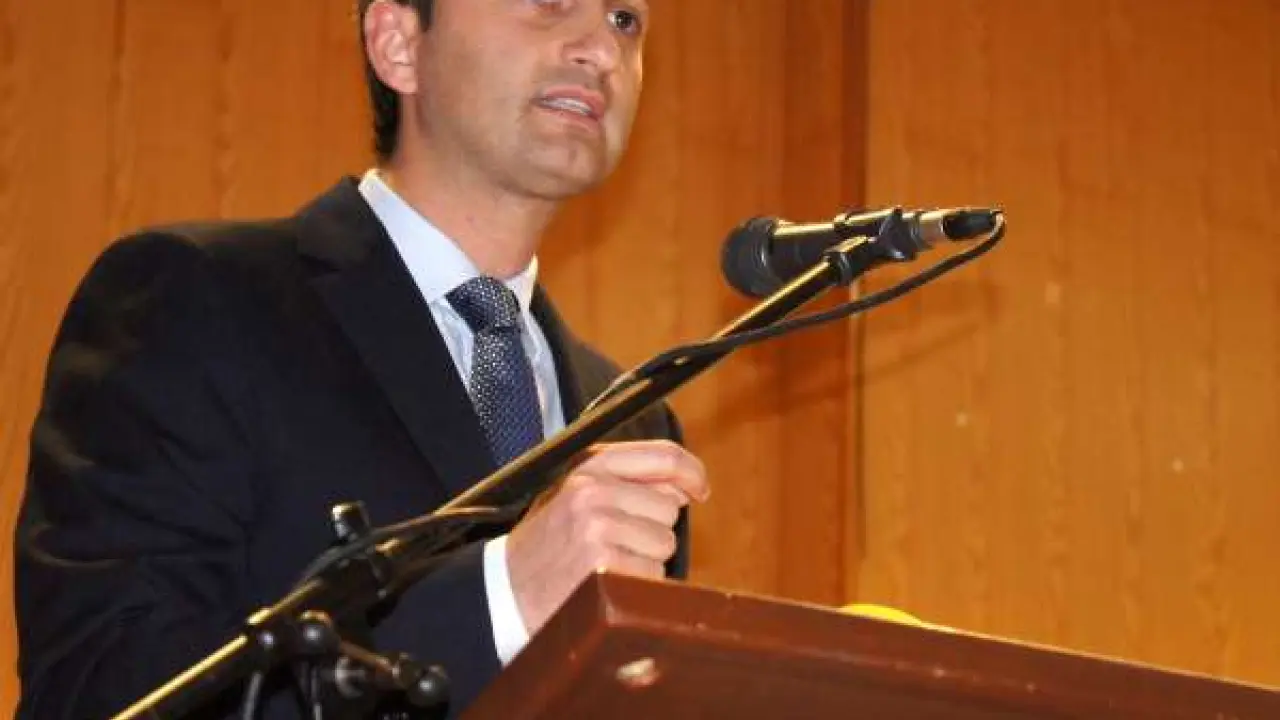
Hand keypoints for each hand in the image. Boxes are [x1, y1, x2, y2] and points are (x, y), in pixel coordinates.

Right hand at [505, 440, 708, 635]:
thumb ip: (627, 482)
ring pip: (664, 543)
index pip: (663, 455)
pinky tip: (605, 583)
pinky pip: (654, 575)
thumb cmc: (547, 544)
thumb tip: (685, 488)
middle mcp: (593, 491)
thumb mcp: (575, 495)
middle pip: (669, 508)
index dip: (692, 472)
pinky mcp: (604, 566)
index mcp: (589, 467)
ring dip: (645, 559)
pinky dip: (637, 586)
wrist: (503, 590)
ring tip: (605, 563)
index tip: (700, 489)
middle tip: (615, 543)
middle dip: (652, 529)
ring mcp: (598, 528)